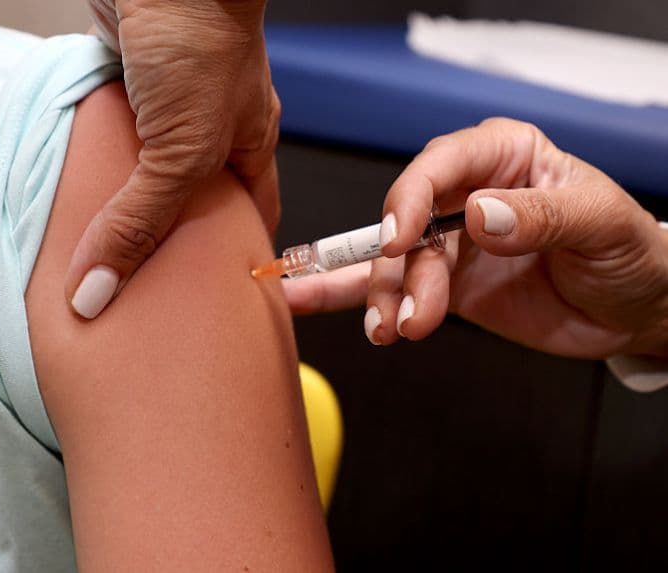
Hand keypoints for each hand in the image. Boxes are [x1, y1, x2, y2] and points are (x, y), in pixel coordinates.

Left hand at [68, 0, 279, 318]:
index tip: (216, 299)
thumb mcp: (181, 153)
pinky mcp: (123, 90)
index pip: (253, 216)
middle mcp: (210, 130)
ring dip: (122, 208)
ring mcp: (165, 110)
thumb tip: (98, 291)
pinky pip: (107, 145)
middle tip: (145, 291)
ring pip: (143, 176)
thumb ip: (140, 222)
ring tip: (99, 257)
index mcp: (249, 144)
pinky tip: (75, 202)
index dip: (240, 257)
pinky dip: (93, 172)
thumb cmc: (200, 44)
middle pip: (192, 202)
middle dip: (170, 243)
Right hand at [284, 118, 667, 358]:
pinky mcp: (446, 286)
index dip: (410, 199)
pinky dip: (362, 302)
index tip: (399, 239)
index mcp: (504, 156)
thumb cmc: (630, 250)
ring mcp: (452, 243)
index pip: (440, 165)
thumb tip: (479, 214)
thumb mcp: (600, 222)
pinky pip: (396, 291)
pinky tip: (316, 305)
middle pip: (405, 220)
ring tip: (394, 330)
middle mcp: (467, 195)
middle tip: (400, 304)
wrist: (635, 310)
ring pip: (395, 264)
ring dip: (386, 298)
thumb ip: (540, 215)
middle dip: (396, 265)